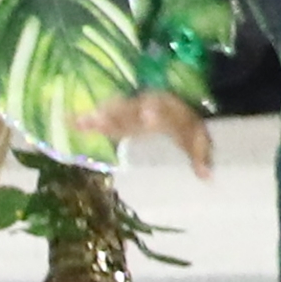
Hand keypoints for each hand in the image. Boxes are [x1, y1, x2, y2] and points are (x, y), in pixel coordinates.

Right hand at [91, 88, 214, 176]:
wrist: (173, 104)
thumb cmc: (184, 125)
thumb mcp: (196, 138)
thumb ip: (200, 155)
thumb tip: (208, 177)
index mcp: (171, 111)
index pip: (163, 112)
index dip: (157, 114)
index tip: (148, 116)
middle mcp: (149, 105)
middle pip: (132, 111)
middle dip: (118, 114)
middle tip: (101, 118)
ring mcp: (132, 108)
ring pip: (115, 112)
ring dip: (99, 116)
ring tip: (81, 121)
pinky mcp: (119, 113)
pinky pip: (103, 116)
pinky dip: (88, 120)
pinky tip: (72, 121)